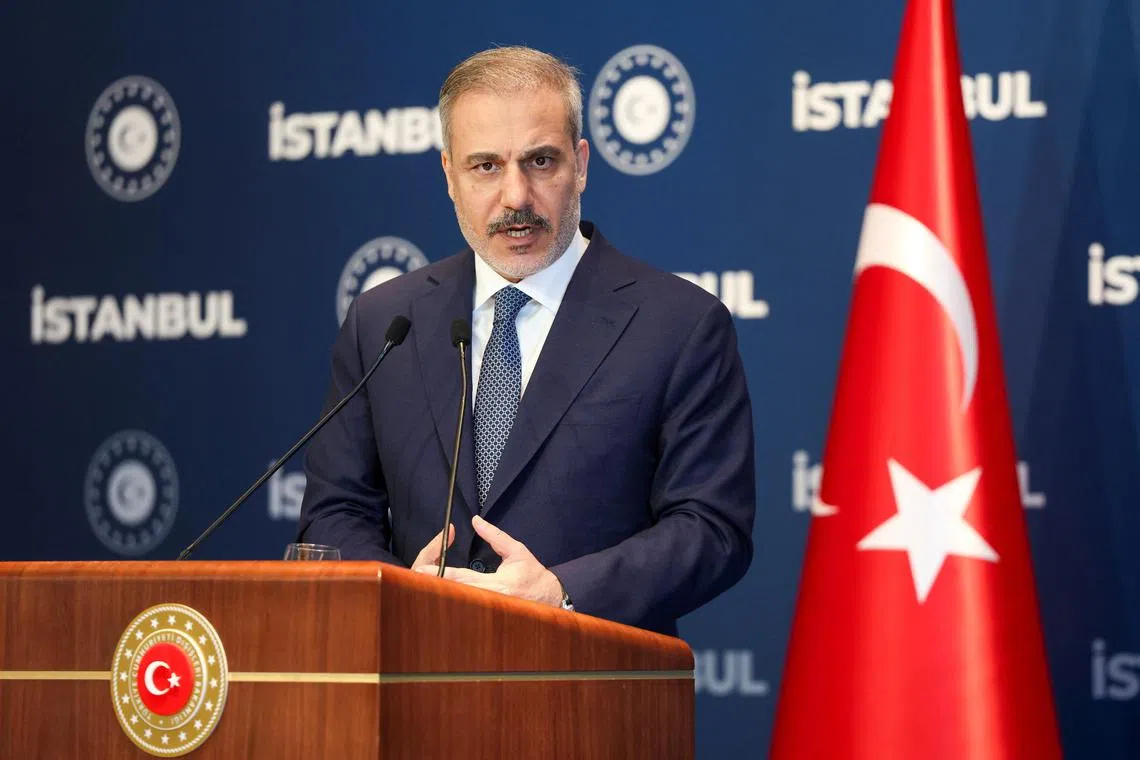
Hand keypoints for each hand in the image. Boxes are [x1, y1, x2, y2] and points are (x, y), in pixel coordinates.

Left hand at [418, 515, 562, 606]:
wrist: (551, 597)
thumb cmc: (534, 574)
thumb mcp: (517, 550)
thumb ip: (495, 536)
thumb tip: (476, 521)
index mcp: (500, 583)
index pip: (464, 576)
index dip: (441, 573)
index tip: (422, 570)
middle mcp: (494, 599)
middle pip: (457, 593)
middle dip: (435, 586)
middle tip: (413, 580)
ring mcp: (492, 610)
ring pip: (461, 603)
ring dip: (441, 596)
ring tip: (420, 589)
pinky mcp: (491, 616)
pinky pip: (469, 609)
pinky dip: (454, 604)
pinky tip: (439, 600)